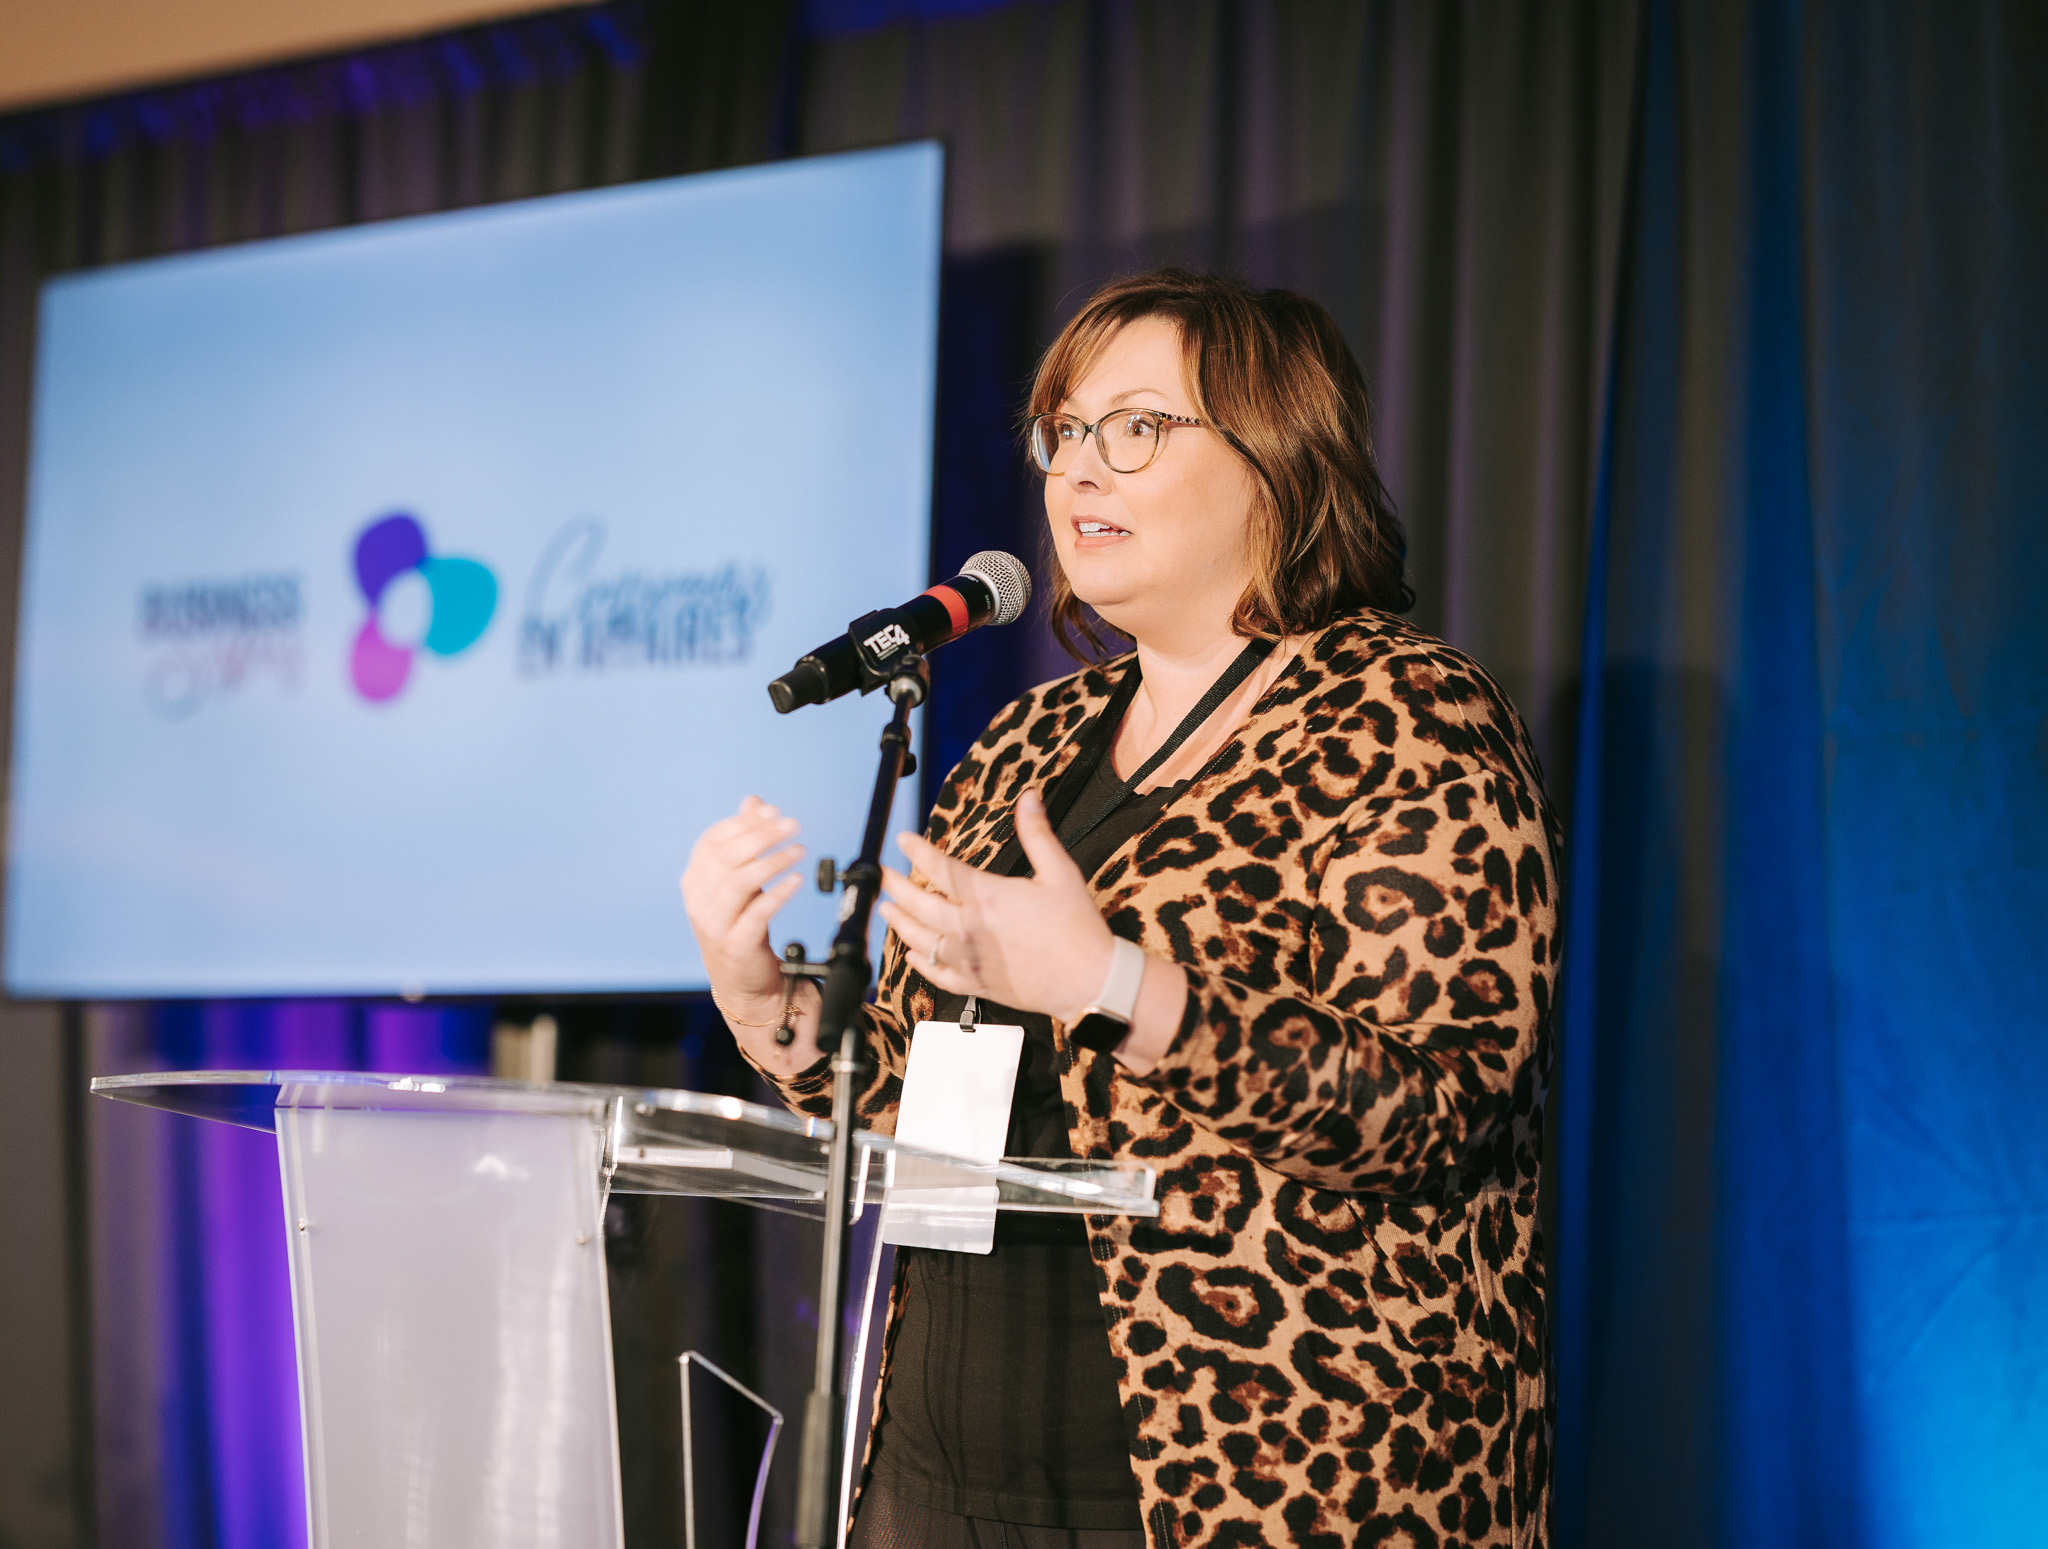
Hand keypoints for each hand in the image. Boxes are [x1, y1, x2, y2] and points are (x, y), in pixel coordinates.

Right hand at [680, 795, 805, 1023]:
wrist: (743, 982)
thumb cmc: (741, 925)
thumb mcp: (740, 881)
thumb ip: (744, 843)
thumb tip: (753, 802)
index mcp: (695, 880)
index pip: (712, 840)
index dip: (743, 822)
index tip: (773, 811)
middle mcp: (699, 901)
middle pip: (726, 857)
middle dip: (762, 835)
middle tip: (793, 825)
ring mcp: (714, 925)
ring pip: (738, 882)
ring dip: (772, 861)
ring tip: (799, 850)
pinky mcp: (736, 945)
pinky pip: (757, 913)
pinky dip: (778, 893)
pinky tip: (796, 880)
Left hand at [878, 787, 1115, 1023]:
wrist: (1089, 982)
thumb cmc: (1077, 928)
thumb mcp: (1061, 873)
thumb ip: (1038, 834)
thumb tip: (1029, 799)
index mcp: (988, 897)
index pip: (941, 868)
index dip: (918, 851)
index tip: (903, 840)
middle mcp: (970, 928)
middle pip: (920, 904)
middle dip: (896, 886)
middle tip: (881, 875)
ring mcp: (970, 959)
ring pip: (921, 940)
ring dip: (900, 923)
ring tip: (887, 910)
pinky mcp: (977, 984)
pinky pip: (937, 975)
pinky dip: (920, 963)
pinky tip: (911, 954)